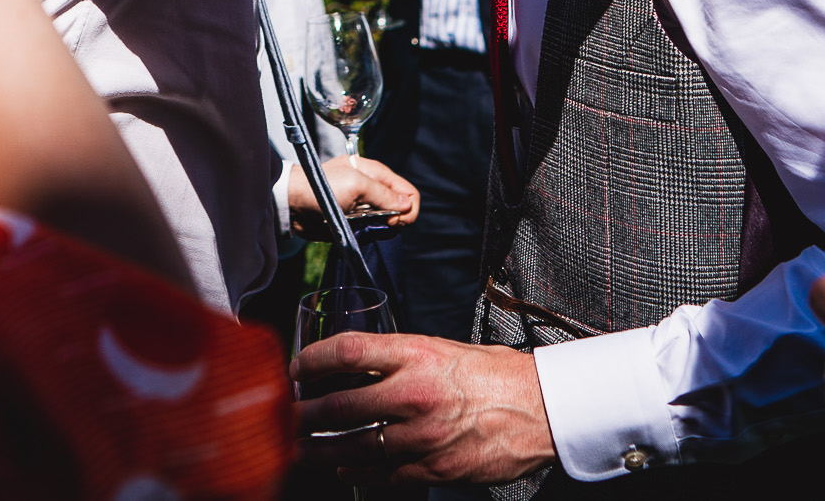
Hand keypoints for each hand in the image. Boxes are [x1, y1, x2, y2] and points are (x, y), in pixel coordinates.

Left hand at [287, 154, 421, 235]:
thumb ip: (383, 194)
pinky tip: (356, 231)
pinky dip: (369, 234)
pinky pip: (373, 230)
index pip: (408, 192)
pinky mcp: (356, 220)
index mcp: (376, 174)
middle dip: (395, 221)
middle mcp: (374, 189)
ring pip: (388, 222)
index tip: (392, 219)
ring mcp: (365, 206)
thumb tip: (407, 205)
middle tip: (377, 224)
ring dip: (379, 229)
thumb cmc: (321, 187)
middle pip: (401, 209)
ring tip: (362, 227)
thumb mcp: (355, 185)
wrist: (294, 204)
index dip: (407, 208)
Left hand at [293, 333, 552, 483]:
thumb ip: (399, 359)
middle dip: (302, 414)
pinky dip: (357, 472)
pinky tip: (343, 468)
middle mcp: (415, 394)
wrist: (541, 409)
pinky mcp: (433, 469)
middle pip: (339, 406)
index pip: (347, 352)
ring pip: (354, 447)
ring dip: (320, 449)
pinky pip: (383, 474)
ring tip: (299, 447)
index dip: (311, 360)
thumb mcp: (442, 349)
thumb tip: (354, 367)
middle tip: (283, 415)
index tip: (294, 368)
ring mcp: (423, 437)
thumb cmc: (493, 374)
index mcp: (417, 354)